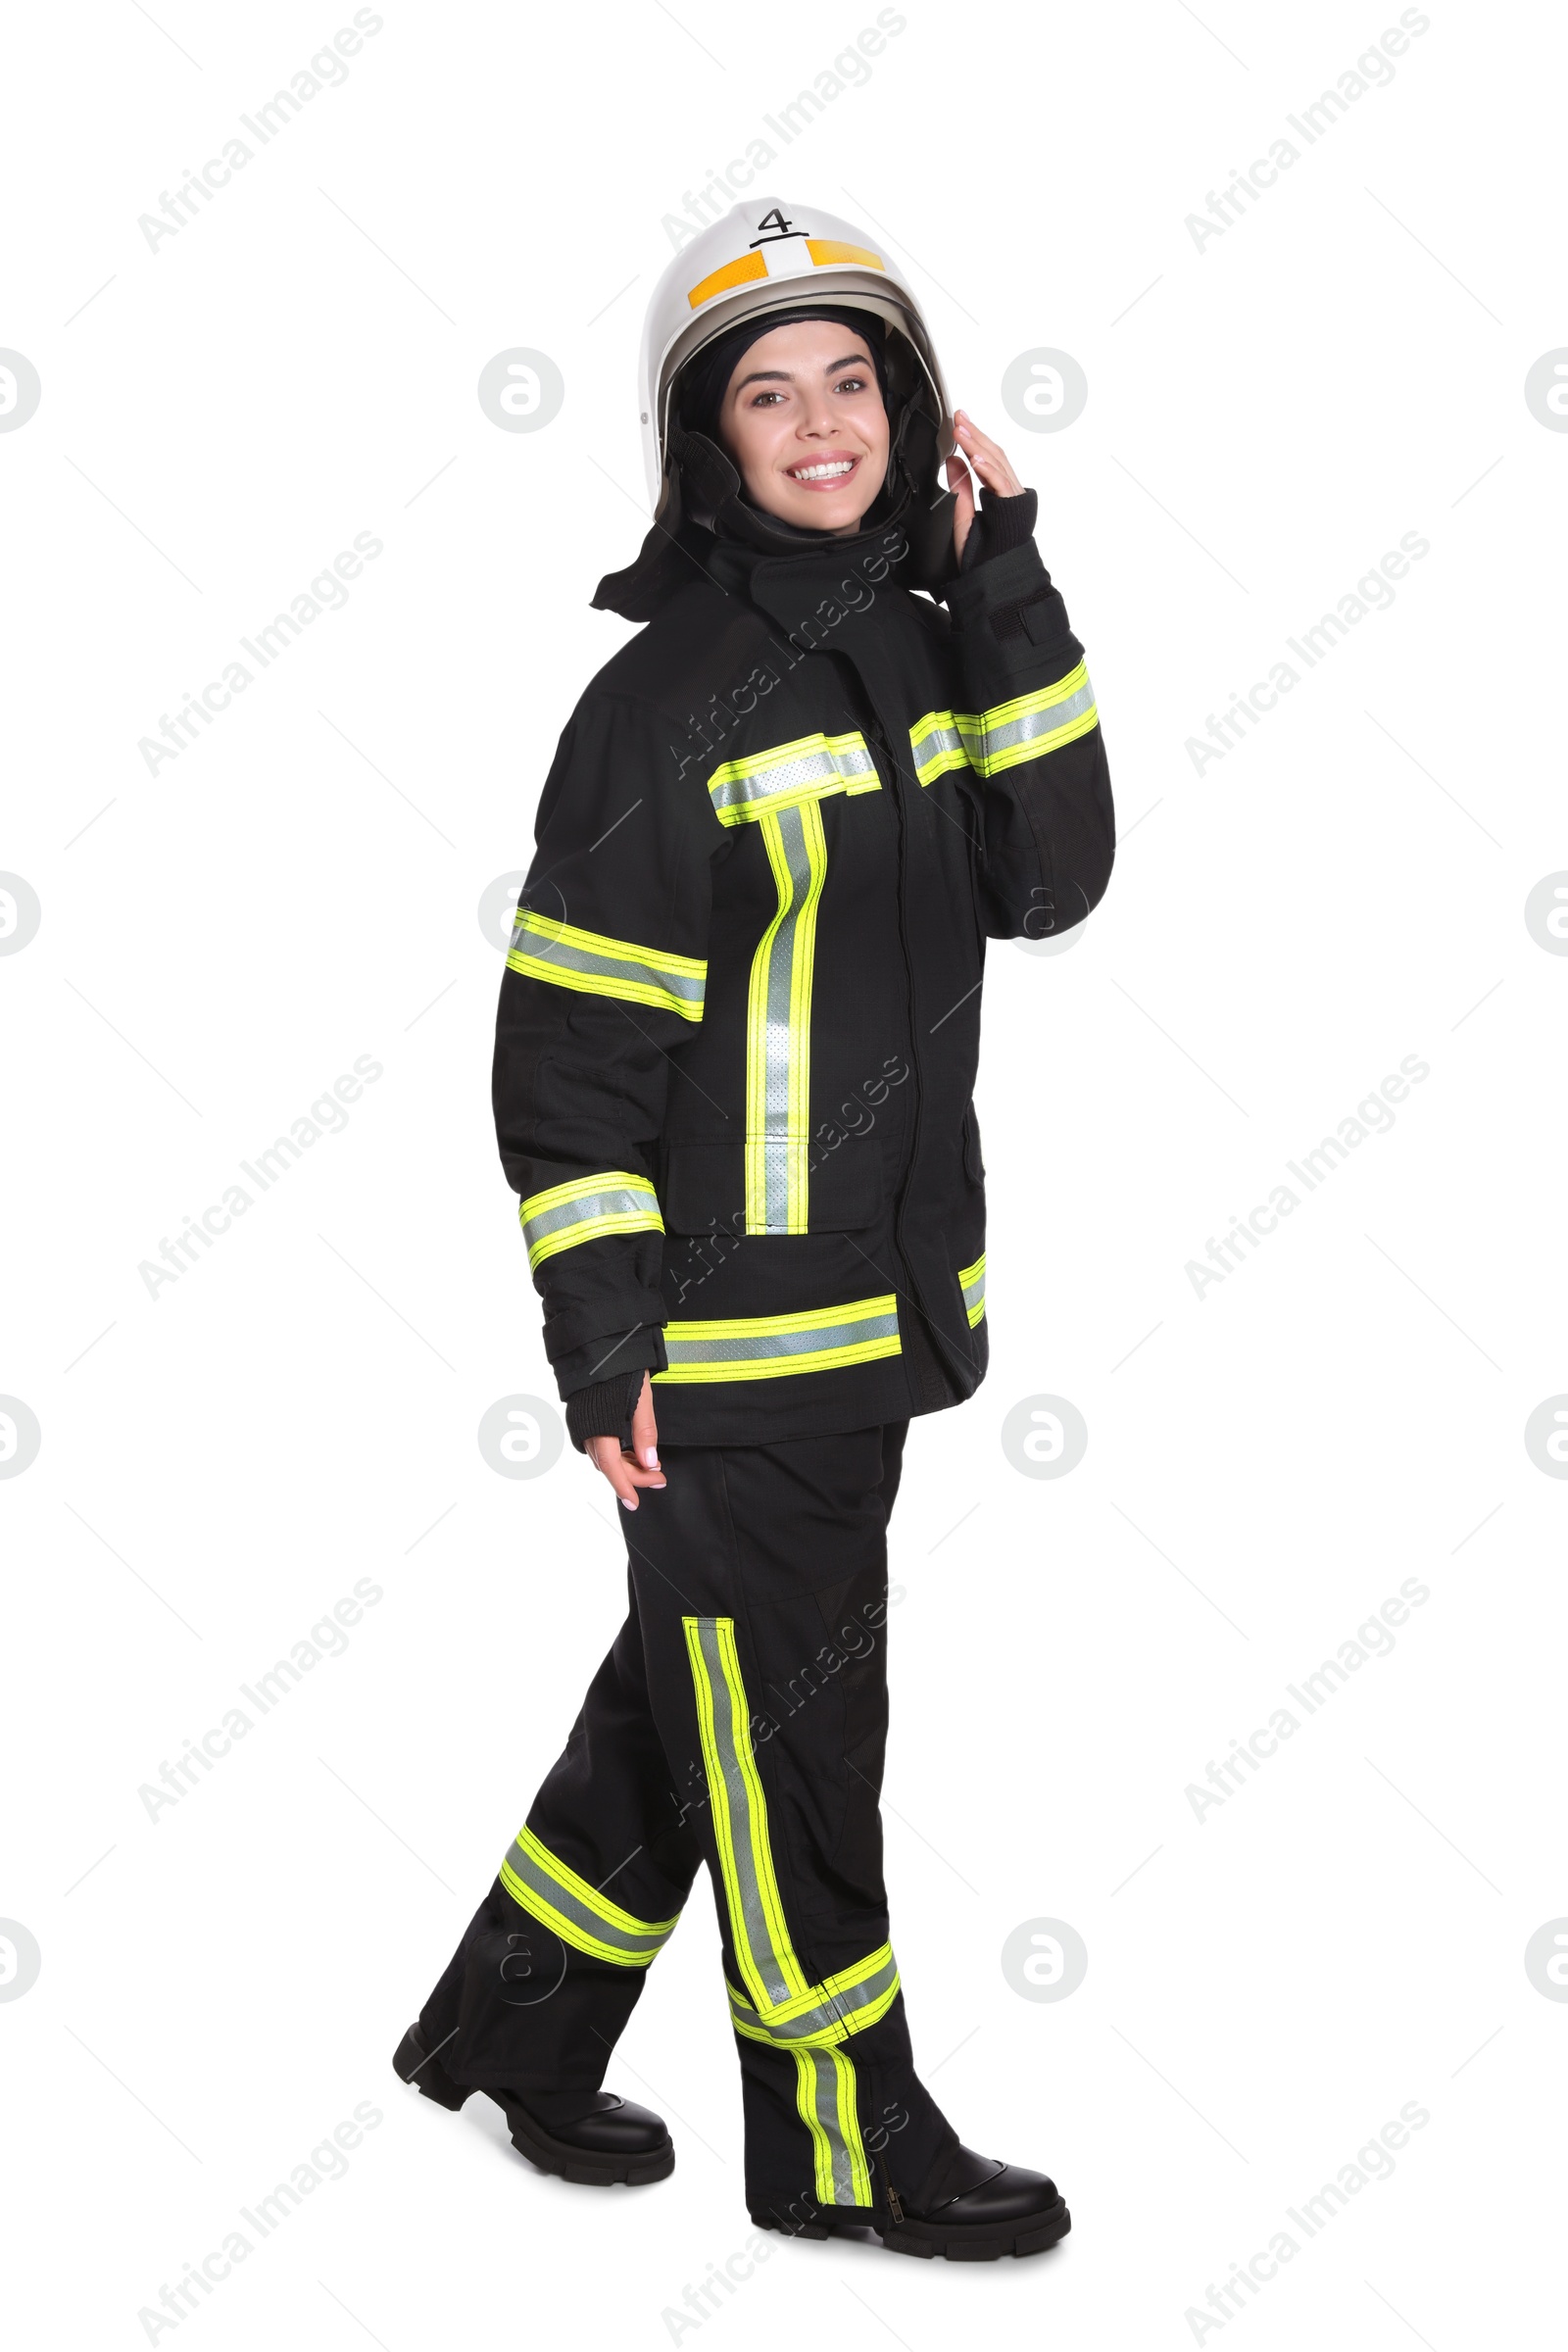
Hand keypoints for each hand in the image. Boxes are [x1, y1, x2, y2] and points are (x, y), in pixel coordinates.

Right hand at [585, 1373, 665, 1510]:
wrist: (598, 1344)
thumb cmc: (621, 1368)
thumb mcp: (641, 1399)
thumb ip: (645, 1431)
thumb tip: (650, 1462)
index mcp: (600, 1425)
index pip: (611, 1466)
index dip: (624, 1486)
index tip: (635, 1503)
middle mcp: (586, 1429)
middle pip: (608, 1465)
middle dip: (634, 1476)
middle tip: (660, 1478)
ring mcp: (581, 1424)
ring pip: (602, 1457)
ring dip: (625, 1466)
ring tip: (650, 1465)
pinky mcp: (582, 1419)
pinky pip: (598, 1446)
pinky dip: (616, 1454)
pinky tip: (632, 1451)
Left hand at [946, 409, 1023, 563]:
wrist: (995, 580)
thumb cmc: (982, 556)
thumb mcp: (962, 517)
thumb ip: (960, 489)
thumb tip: (953, 461)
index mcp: (998, 493)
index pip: (987, 458)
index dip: (973, 439)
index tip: (959, 422)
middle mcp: (1009, 493)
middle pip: (994, 455)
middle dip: (976, 434)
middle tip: (959, 417)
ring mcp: (1013, 500)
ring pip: (998, 465)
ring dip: (979, 446)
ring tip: (963, 431)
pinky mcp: (1013, 511)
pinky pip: (1002, 485)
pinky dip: (989, 471)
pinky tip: (976, 459)